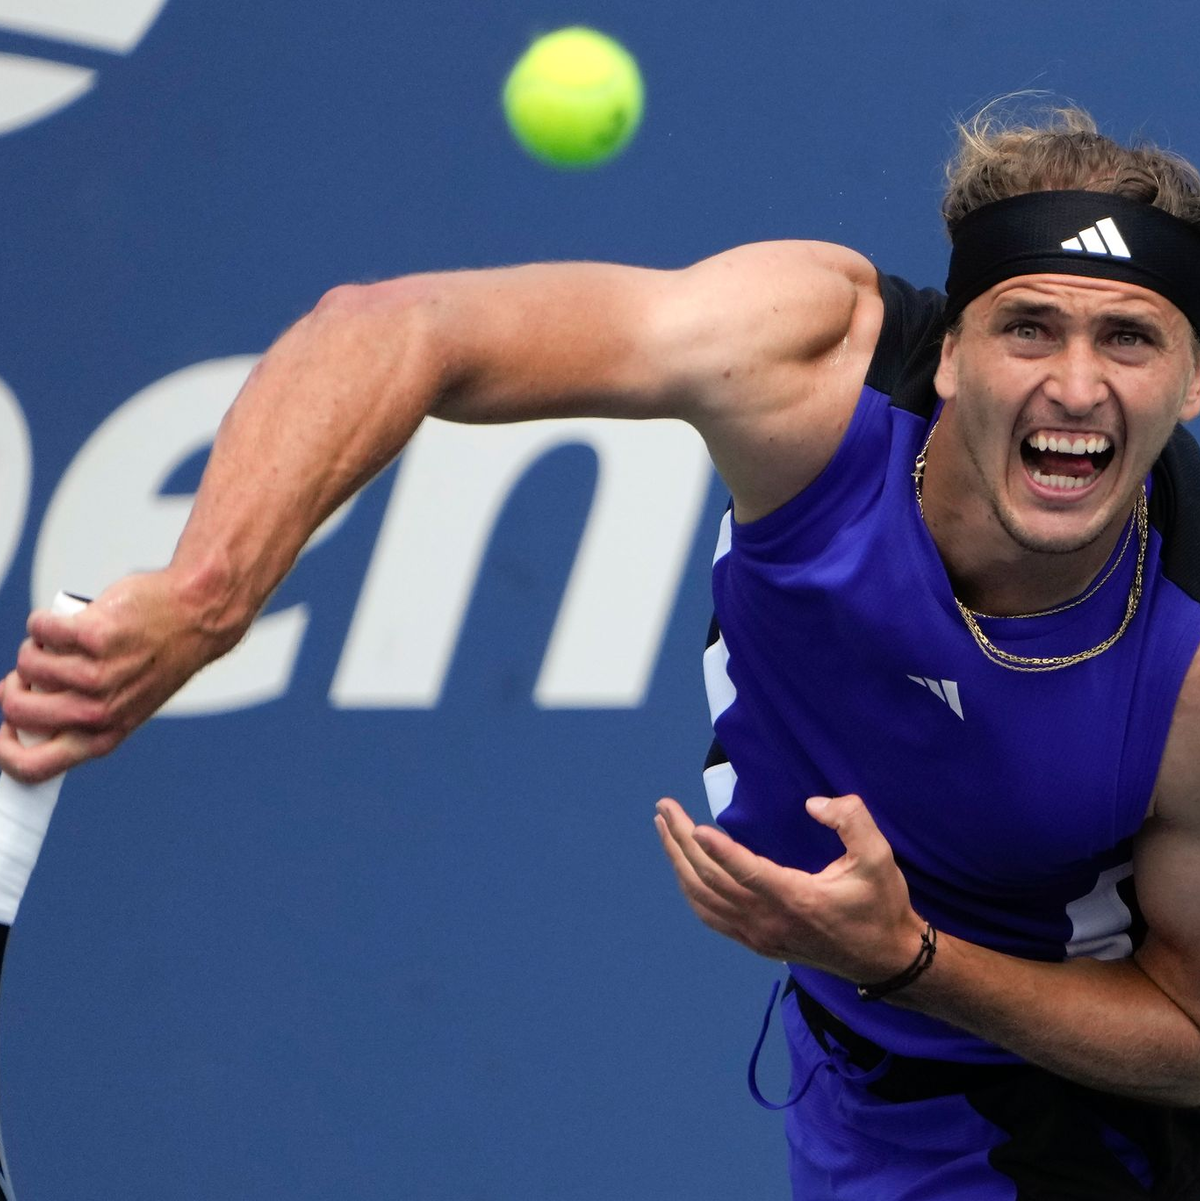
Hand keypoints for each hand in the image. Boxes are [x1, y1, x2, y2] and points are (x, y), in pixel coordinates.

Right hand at [0, 570, 243, 780]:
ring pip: (27, 664)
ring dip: (35, 648)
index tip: (5, 728)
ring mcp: (96, 674)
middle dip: (13, 687)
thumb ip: (85, 717)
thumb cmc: (157, 659)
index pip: (33, 767)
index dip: (4, 751)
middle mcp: (99, 711)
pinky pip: (40, 628)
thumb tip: (29, 717)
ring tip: (62, 643)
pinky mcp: (93, 635)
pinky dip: (44, 620)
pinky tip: (66, 620)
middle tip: (31, 674)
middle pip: (16, 711)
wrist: (197, 617)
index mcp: (103, 735)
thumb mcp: (126, 704)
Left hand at [654, 794, 925, 983]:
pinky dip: (690, 889)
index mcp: (796, 899)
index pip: (747, 873)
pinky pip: (710, 915)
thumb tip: (815, 804)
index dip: (719, 850)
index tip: (693, 826)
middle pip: (711, 880)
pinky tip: (682, 867)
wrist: (883, 959)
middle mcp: (769, 921)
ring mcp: (758, 935)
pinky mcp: (756, 942)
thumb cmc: (880, 905)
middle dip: (681, 842)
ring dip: (678, 862)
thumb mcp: (879, 858)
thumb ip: (852, 821)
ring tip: (664, 828)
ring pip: (703, 898)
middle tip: (664, 808)